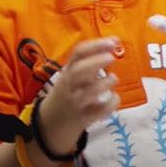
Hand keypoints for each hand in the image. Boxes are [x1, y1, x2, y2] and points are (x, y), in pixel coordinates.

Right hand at [38, 37, 119, 155]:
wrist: (51, 125)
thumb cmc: (68, 93)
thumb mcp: (71, 76)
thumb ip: (89, 62)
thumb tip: (114, 43)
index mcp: (67, 72)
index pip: (78, 53)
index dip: (96, 46)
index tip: (113, 41)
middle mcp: (69, 86)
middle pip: (79, 71)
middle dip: (96, 62)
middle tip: (112, 57)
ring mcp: (76, 103)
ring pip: (90, 92)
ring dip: (105, 83)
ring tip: (113, 78)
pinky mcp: (84, 118)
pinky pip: (101, 110)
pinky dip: (111, 103)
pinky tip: (114, 98)